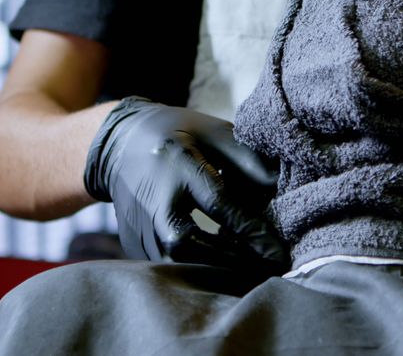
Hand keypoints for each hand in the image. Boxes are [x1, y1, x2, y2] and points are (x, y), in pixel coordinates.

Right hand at [85, 97, 287, 272]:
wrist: (120, 144)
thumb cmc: (179, 134)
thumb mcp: (215, 133)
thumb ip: (248, 161)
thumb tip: (281, 188)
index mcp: (177, 165)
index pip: (216, 203)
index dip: (248, 228)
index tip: (276, 249)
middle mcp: (153, 198)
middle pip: (185, 243)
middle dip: (229, 260)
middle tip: (266, 266)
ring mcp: (138, 223)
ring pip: (174, 261)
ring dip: (214, 269)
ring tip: (250, 267)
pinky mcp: (133, 242)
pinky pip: (166, 265)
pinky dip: (196, 269)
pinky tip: (224, 264)